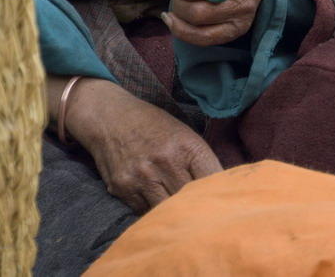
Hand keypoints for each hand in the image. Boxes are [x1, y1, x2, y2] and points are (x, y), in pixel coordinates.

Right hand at [61, 77, 221, 211]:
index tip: (224, 202)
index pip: (212, 180)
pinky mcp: (122, 188)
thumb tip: (222, 188)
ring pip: (166, 211)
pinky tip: (155, 203)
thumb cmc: (155, 126)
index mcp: (187, 147)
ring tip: (179, 216)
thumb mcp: (185, 134)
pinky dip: (151, 211)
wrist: (111, 118)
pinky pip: (143, 212)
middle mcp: (165, 163)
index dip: (219, 193)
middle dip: (197, 208)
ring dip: (173, 214)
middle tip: (203, 217)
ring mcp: (142, 177)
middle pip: (190, 201)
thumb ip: (201, 161)